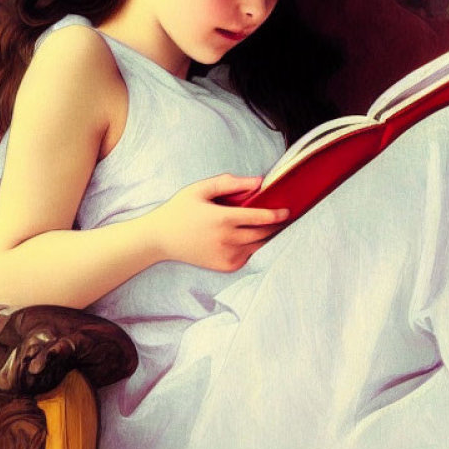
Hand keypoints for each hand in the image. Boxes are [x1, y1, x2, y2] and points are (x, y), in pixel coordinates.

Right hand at [151, 174, 288, 271]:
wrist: (159, 240)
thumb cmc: (180, 210)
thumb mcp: (200, 189)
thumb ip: (230, 183)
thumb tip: (259, 182)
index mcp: (223, 219)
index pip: (261, 218)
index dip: (278, 214)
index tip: (288, 210)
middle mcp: (227, 240)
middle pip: (264, 233)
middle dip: (276, 225)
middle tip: (284, 216)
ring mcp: (227, 255)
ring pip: (259, 246)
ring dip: (266, 235)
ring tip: (270, 224)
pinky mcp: (226, 266)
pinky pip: (248, 256)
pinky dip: (253, 246)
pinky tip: (250, 236)